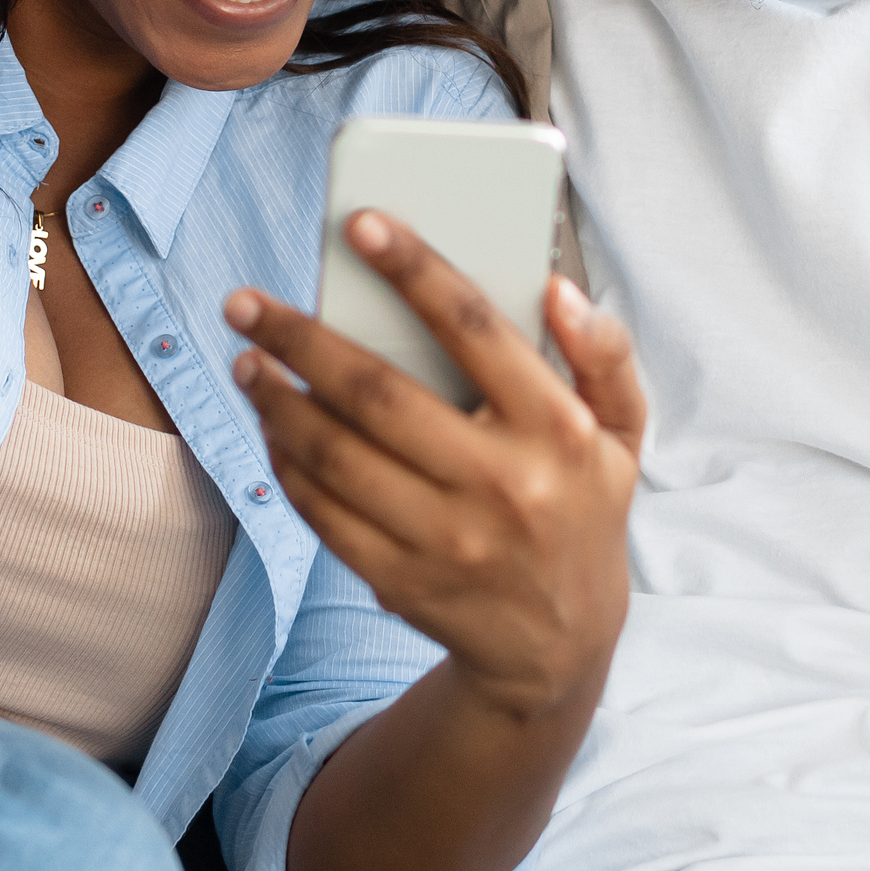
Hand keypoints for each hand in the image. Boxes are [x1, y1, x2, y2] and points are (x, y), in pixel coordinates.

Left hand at [225, 213, 644, 720]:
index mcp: (558, 430)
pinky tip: (272, 429)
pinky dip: (287, 465)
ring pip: (336, 454)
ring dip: (276, 402)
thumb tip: (558, 287)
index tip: (361, 224)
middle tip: (247, 305)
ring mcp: (448, 540)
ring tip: (248, 363)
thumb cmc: (582, 508)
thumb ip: (606, 356)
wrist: (559, 646)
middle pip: (378, 392)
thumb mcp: (622, 436)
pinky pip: (323, 513)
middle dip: (299, 339)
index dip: (415, 269)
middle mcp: (503, 484)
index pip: (477, 329)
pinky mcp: (403, 581)